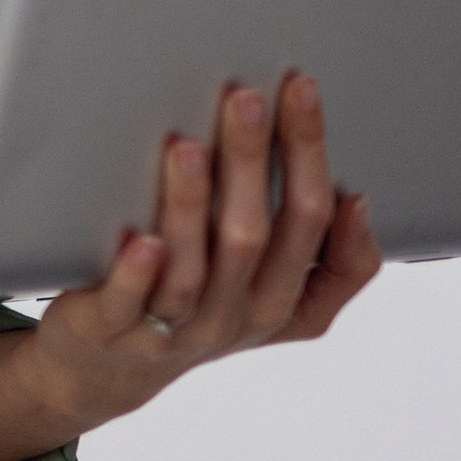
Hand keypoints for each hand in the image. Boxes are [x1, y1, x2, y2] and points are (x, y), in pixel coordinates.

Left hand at [0, 72, 384, 460]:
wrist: (105, 369)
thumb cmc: (196, 309)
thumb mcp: (273, 298)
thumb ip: (327, 264)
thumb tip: (356, 202)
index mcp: (282, 301)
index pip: (313, 223)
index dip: (311, 156)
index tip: (301, 90)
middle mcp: (234, 317)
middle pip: (256, 235)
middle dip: (255, 161)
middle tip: (246, 98)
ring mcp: (175, 328)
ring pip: (195, 269)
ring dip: (192, 206)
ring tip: (188, 148)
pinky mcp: (116, 331)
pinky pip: (132, 304)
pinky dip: (139, 272)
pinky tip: (142, 239)